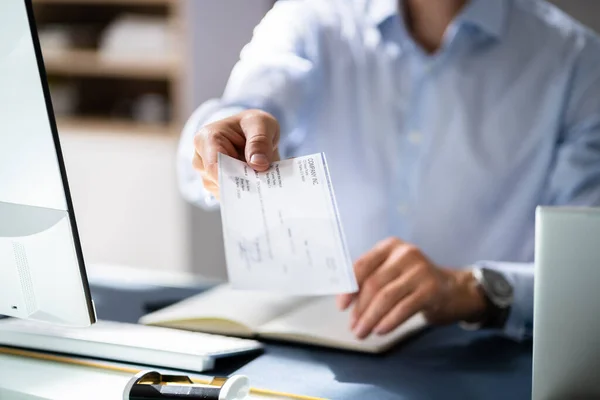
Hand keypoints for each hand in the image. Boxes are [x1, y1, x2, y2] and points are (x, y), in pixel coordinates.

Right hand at [193, 109, 280, 198]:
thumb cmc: (252, 124)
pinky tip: (257, 187)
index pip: (213, 166)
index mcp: (206, 138)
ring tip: (262, 180)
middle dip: (241, 183)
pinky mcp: (217, 186)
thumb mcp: (261, 123)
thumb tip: (258, 164)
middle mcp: (201, 159)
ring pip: (224, 192)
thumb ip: (260, 140)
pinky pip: (229, 197)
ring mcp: (207, 175)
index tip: (252, 182)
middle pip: (218, 181)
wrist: (253, 133)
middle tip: (263, 182)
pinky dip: (244, 194)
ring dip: (244, 189)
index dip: (232, 178)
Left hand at [336, 237, 486, 338]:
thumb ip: (371, 278)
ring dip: (371, 318)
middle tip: (353, 327)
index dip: (349, 287)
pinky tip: (380, 330)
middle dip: (360, 309)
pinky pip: (403, 308)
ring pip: (386, 298)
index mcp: (390, 246)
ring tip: (363, 332)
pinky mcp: (431, 289)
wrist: (454, 289)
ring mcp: (420, 270)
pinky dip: (389, 321)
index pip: (362, 265)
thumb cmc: (414, 281)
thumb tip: (345, 300)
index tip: (341, 306)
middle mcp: (405, 254)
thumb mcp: (393, 270)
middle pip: (374, 284)